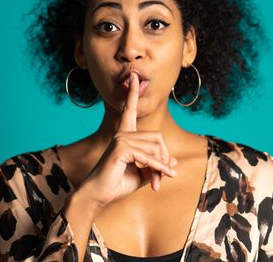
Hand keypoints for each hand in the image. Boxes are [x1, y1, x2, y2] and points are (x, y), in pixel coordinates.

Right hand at [78, 71, 177, 207]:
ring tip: (158, 183)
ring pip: (155, 148)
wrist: (98, 196)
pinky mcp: (121, 149)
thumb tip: (174, 160)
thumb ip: (156, 166)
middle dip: (164, 158)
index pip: (130, 110)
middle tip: (165, 176)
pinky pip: (148, 157)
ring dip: (162, 167)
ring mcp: (120, 139)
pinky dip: (159, 168)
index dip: (132, 93)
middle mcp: (122, 134)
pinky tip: (163, 178)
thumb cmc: (117, 185)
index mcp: (125, 135)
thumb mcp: (142, 174)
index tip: (134, 76)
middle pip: (157, 138)